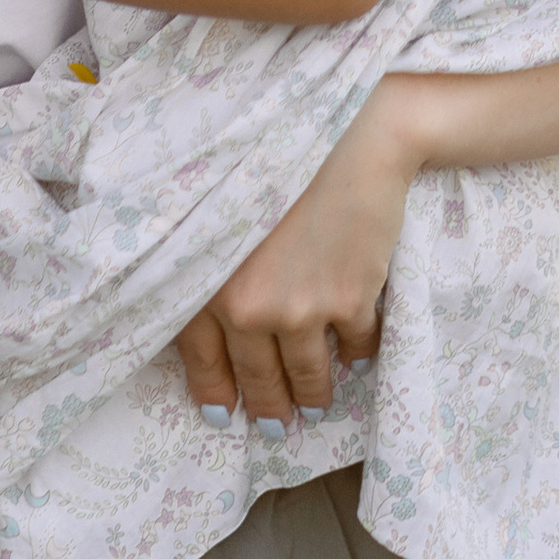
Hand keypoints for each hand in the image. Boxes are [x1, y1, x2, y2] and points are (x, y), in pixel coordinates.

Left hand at [175, 87, 412, 431]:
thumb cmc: (273, 156)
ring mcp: (300, 309)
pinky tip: (354, 358)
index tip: (221, 416)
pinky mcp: (349, 301)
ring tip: (315, 406)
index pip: (201, 360)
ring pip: (307, 375)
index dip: (214, 393)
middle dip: (267, 408)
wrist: (347, 130)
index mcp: (203, 282)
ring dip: (312, 396)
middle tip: (274, 427)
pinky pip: (354, 347)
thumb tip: (211, 319)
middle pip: (256, 377)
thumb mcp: (218, 208)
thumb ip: (206, 264)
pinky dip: (356, 355)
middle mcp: (246, 306)